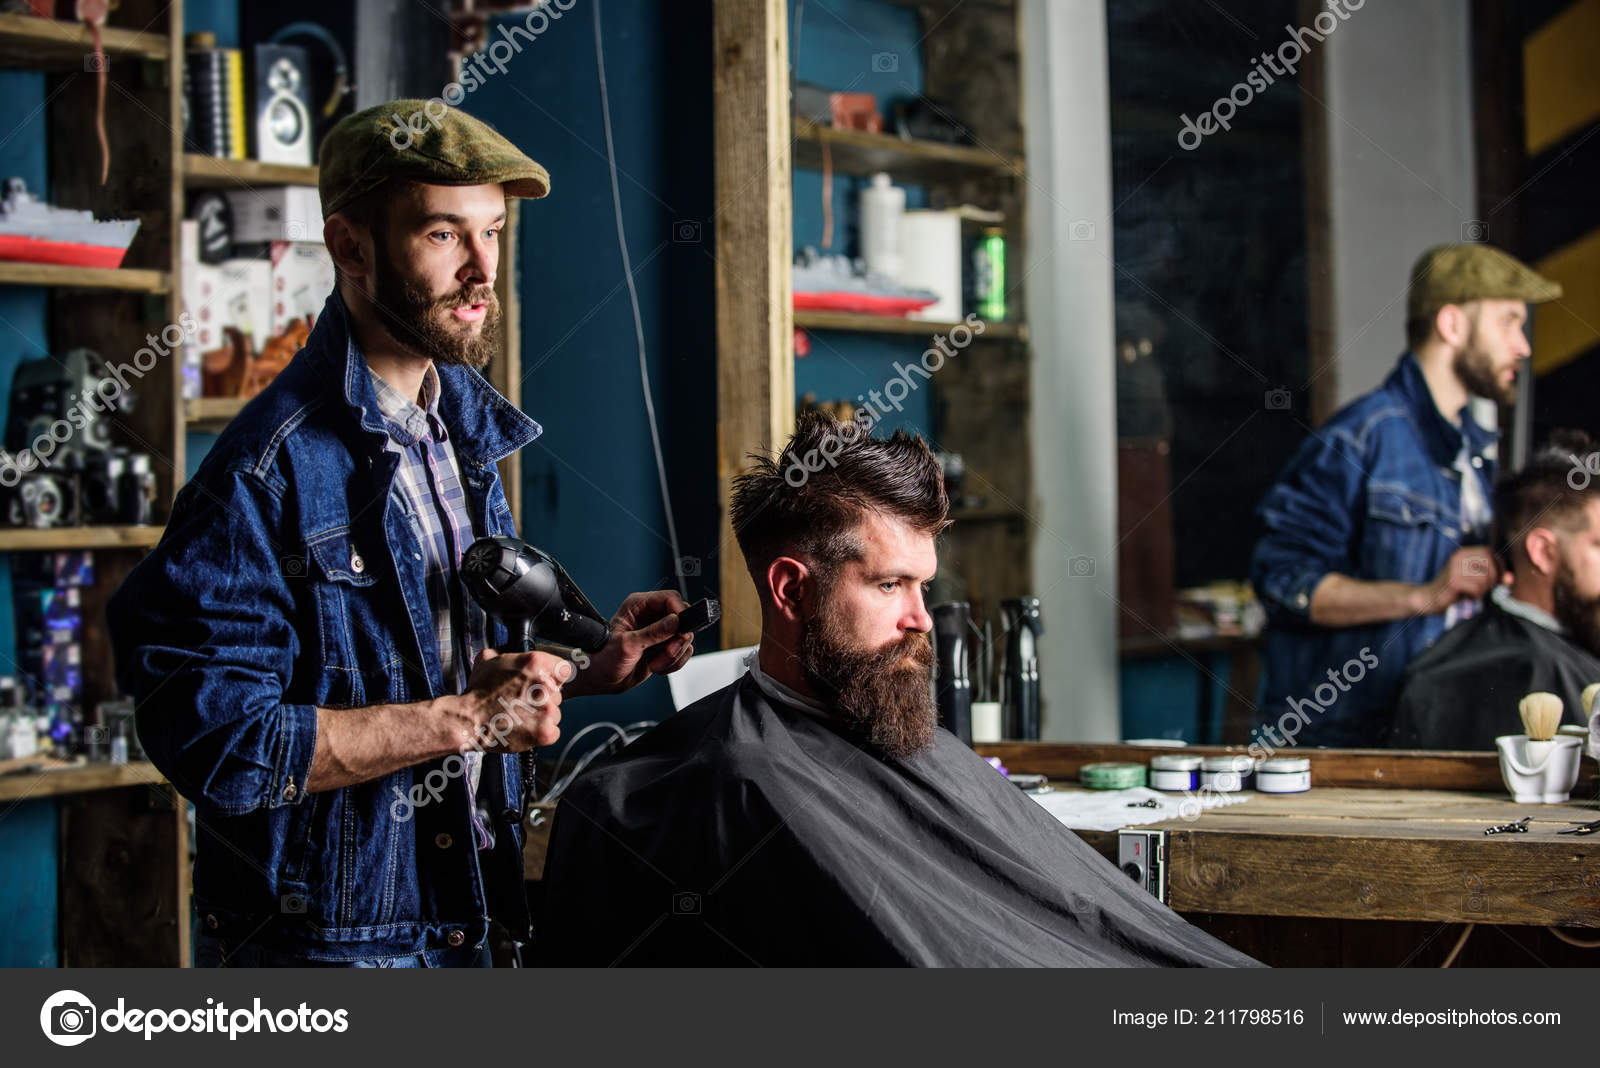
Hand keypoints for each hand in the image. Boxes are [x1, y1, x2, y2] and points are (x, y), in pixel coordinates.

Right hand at [449, 647, 571, 750]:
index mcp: (535, 663)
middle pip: (557, 693)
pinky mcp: (545, 731)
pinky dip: (542, 732)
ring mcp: (547, 710)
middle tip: (523, 701)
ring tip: (521, 716)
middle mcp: (544, 685)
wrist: (469, 720)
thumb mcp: (488, 660)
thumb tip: (508, 648)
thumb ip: (505, 651)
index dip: (553, 677)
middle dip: (544, 698)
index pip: (563, 669)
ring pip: (556, 713)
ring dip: (542, 715)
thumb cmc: (478, 693)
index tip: (544, 683)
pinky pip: (554, 731)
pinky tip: (525, 728)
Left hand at [566, 590, 695, 696]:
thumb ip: (653, 633)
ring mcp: (659, 632)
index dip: (679, 611)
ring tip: (655, 662)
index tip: (680, 629)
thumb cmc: (605, 659)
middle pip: (682, 618)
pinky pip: (683, 652)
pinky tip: (657, 666)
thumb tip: (675, 622)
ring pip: (685, 637)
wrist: (602, 680)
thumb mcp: (628, 645)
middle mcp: (651, 616)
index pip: (670, 598)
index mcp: (639, 606)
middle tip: (667, 651)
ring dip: (674, 654)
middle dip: (678, 639)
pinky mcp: (664, 647)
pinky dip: (674, 663)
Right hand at [1420, 546, 1499, 613]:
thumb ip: (1493, 577)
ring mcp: (1455, 568)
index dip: (1498, 564)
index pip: (1489, 552)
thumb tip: (1510, 578)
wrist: (1429, 598)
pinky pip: (1476, 588)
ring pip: (1485, 578)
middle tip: (1481, 588)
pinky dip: (1475, 596)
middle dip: (1491, 579)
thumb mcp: (1474, 580)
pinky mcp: (1453, 581)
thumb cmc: (1455, 589)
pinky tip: (1465, 597)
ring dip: (1482, 590)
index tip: (1498, 577)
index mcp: (1463, 553)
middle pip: (1490, 565)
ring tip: (1471, 592)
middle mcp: (1459, 557)